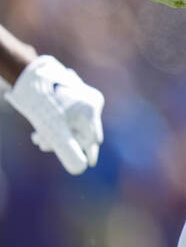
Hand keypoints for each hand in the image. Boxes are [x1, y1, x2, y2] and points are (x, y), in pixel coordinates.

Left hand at [5, 55, 104, 174]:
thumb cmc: (42, 105)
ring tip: (36, 136)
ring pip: (74, 121)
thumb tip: (81, 170)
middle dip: (62, 141)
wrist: (30, 76)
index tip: (90, 163)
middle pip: (82, 130)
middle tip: (41, 144)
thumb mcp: (53, 131)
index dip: (90, 152)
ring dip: (57, 132)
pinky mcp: (76, 92)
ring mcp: (85, 95)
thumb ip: (68, 150)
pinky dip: (59, 122)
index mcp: (91, 109)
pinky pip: (71, 113)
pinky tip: (43, 126)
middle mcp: (92, 101)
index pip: (93, 138)